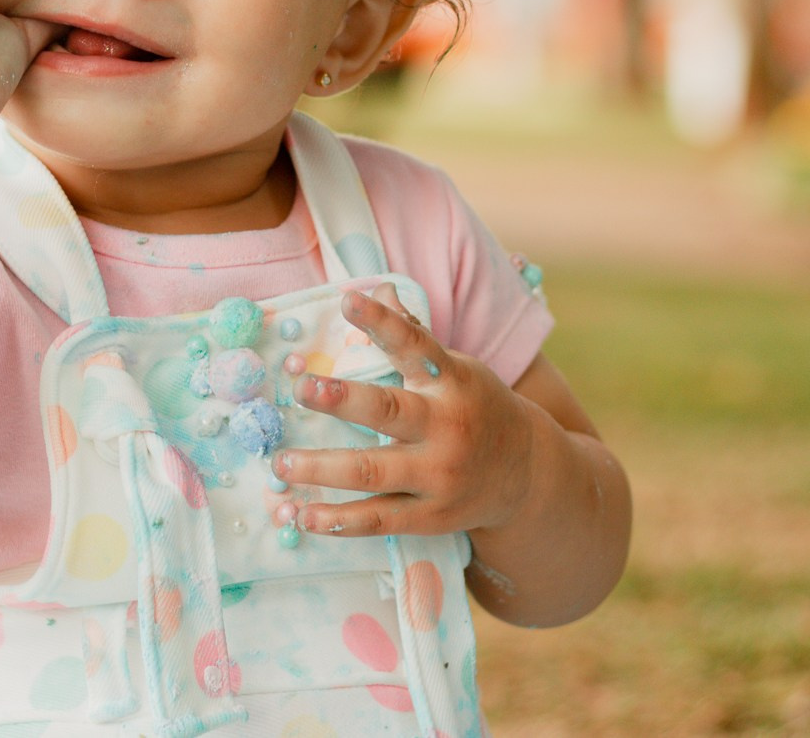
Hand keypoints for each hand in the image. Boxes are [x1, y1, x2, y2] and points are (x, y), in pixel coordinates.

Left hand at [274, 283, 536, 536]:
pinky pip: (377, 520)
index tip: (348, 300)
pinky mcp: (430, 516)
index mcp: (450, 381)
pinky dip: (337, 521)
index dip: (382, 322)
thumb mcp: (457, 368)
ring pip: (373, 472)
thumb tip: (380, 289)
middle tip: (301, 388)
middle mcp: (446, 427)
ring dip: (322, 468)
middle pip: (388, 412)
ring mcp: (438, 476)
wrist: (528, 473)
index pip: (414, 345)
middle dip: (342, 401)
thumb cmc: (477, 407)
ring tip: (281, 461)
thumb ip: (414, 335)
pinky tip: (301, 514)